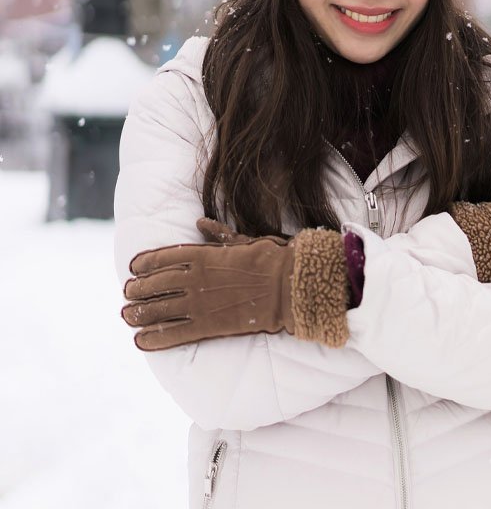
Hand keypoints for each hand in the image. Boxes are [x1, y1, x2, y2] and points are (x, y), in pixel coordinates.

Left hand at [120, 220, 348, 350]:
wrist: (288, 286)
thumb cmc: (271, 259)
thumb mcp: (243, 239)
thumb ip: (218, 235)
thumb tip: (200, 224)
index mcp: (202, 255)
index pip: (161, 257)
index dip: (143, 263)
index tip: (132, 268)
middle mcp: (195, 278)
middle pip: (154, 284)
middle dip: (137, 290)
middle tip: (128, 294)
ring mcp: (199, 303)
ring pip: (158, 309)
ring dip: (139, 313)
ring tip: (128, 316)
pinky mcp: (208, 325)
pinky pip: (173, 333)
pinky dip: (154, 338)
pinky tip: (141, 340)